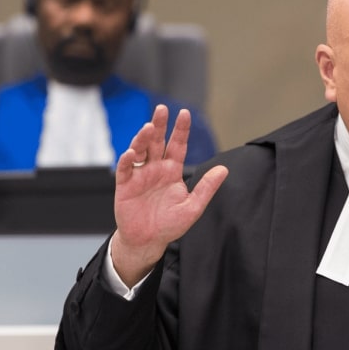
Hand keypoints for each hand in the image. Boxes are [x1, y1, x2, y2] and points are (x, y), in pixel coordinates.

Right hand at [111, 105, 227, 284]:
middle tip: (161, 109)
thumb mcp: (193, 207)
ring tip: (147, 128)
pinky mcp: (125, 185)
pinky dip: (126, 160)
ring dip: (142, 139)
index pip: (177, 145)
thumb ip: (206, 188)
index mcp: (172, 171)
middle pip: (157, 142)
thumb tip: (224, 169)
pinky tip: (131, 153)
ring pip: (140, 151)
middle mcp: (155, 168)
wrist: (149, 240)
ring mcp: (140, 175)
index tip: (185, 113)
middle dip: (158, 125)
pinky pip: (125, 169)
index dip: (181, 130)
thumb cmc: (170, 224)